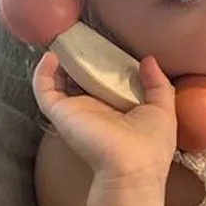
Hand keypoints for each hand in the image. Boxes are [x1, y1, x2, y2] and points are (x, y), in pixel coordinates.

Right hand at [32, 52, 177, 186]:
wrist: (131, 169)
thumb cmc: (151, 145)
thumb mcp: (163, 110)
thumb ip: (157, 85)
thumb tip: (148, 60)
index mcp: (119, 108)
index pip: (108, 83)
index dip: (107, 64)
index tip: (108, 45)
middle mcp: (95, 109)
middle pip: (82, 79)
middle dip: (81, 59)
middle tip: (82, 36)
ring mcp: (76, 111)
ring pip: (60, 81)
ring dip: (60, 61)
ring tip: (64, 39)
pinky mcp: (61, 113)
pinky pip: (43, 90)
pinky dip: (42, 72)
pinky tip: (52, 56)